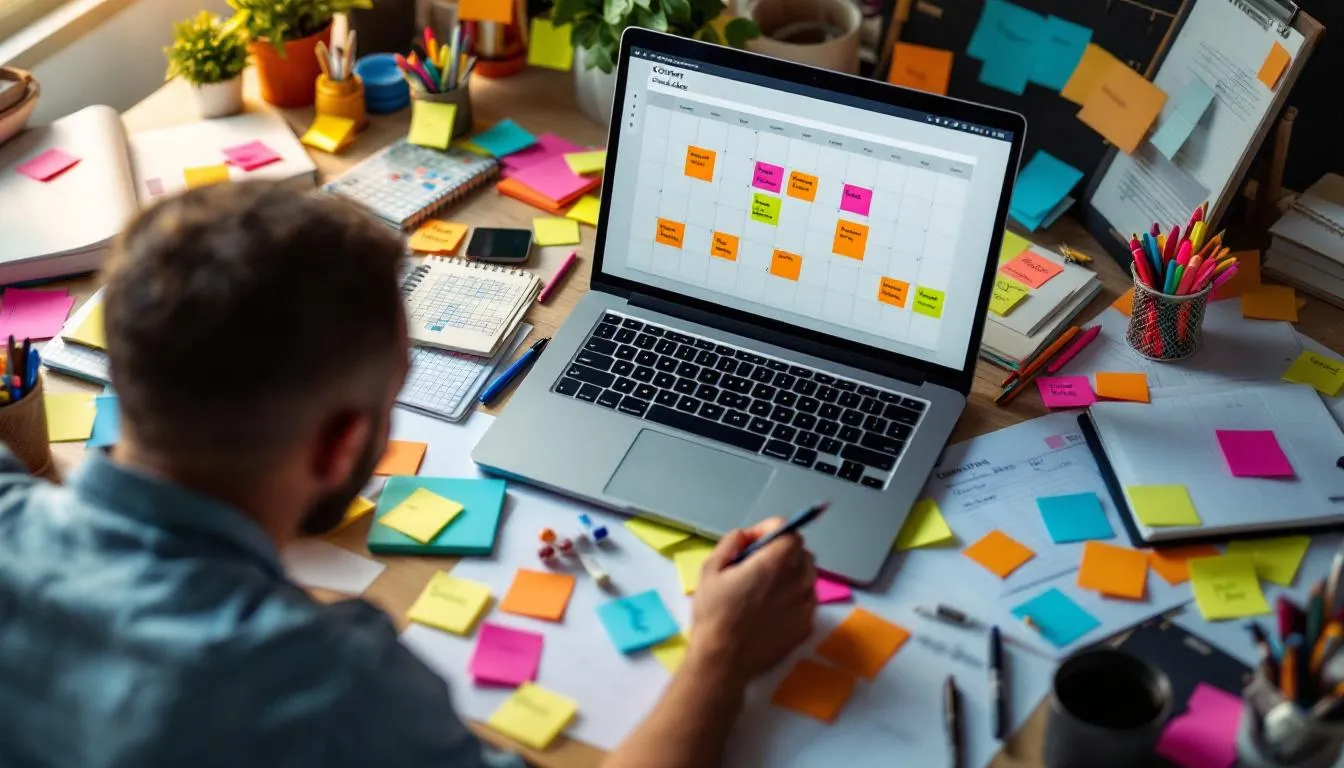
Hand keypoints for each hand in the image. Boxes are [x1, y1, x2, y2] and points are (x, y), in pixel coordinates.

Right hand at [688, 517, 816, 685]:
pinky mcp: (808, 626)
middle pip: (802, 553)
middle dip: (783, 551)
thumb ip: (731, 542)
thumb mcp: (710, 569)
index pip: (790, 532)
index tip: (755, 542)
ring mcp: (806, 605)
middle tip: (759, 565)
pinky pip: (807, 601)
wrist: (723, 661)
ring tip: (766, 590)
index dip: (772, 530)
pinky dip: (795, 598)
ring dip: (792, 574)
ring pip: (808, 577)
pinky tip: (773, 611)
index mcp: (774, 562)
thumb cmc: (713, 614)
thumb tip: (747, 535)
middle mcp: (798, 580)